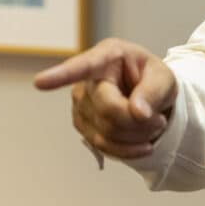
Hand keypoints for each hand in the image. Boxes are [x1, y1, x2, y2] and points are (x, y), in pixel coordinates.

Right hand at [34, 38, 177, 159]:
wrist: (148, 96)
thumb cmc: (153, 79)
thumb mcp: (164, 79)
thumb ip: (153, 92)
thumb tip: (138, 112)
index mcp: (108, 56)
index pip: (83, 66)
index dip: (61, 75)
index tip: (40, 82)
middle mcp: (87, 78)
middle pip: (109, 110)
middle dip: (139, 122)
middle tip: (160, 120)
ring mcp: (79, 103)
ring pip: (106, 132)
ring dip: (137, 137)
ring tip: (152, 125)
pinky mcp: (81, 123)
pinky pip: (103, 145)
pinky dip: (127, 149)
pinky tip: (142, 143)